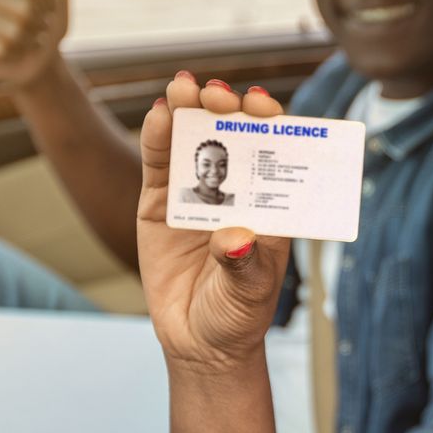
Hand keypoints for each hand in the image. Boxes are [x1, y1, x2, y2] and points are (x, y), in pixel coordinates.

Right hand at [0, 0, 70, 89]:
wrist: (38, 61)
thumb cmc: (47, 22)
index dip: (49, 4)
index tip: (47, 9)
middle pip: (24, 7)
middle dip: (40, 24)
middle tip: (36, 28)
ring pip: (12, 29)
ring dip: (29, 40)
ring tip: (25, 40)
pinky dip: (14, 54)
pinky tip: (11, 53)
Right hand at [137, 75, 290, 372]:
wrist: (199, 344)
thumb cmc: (237, 315)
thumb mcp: (249, 293)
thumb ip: (242, 264)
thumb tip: (234, 238)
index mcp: (269, 203)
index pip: (275, 152)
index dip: (270, 123)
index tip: (263, 107)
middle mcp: (235, 189)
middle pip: (234, 135)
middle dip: (228, 108)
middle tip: (219, 96)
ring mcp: (196, 192)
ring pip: (193, 139)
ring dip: (190, 108)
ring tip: (185, 88)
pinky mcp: (160, 203)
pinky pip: (159, 164)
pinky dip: (158, 137)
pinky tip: (160, 114)